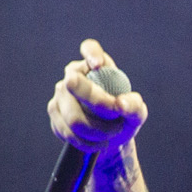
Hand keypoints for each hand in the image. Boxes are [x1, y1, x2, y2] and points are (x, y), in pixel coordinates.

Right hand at [47, 38, 147, 159]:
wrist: (110, 140)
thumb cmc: (123, 119)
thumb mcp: (136, 114)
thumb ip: (134, 106)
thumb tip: (121, 104)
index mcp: (96, 66)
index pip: (90, 48)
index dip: (91, 53)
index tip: (99, 65)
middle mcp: (74, 75)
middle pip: (75, 85)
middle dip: (98, 105)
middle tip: (117, 119)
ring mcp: (60, 94)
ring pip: (74, 117)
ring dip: (97, 132)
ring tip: (110, 134)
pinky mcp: (55, 114)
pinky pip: (67, 131)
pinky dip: (86, 142)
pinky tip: (97, 143)